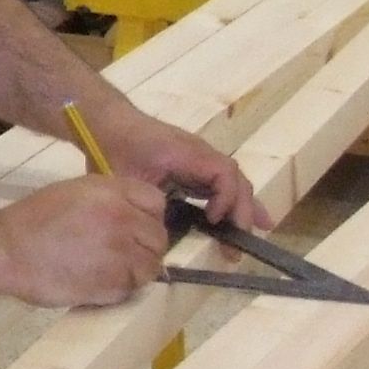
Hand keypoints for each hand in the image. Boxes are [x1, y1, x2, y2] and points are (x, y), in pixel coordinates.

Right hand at [0, 172, 171, 306]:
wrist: (6, 249)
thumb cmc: (34, 219)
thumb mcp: (76, 192)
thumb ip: (111, 200)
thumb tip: (135, 216)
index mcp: (113, 192)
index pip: (156, 203)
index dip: (148, 217)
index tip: (136, 227)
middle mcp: (123, 219)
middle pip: (158, 237)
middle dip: (144, 246)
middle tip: (123, 254)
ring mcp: (120, 253)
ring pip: (151, 266)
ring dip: (136, 270)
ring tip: (111, 271)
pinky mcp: (112, 284)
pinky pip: (132, 288)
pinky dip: (120, 289)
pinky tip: (98, 282)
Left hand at [82, 101, 272, 231]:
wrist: (108, 124)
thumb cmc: (114, 149)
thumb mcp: (126, 178)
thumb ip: (145, 201)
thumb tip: (162, 233)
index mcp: (186, 153)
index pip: (223, 171)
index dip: (226, 197)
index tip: (213, 221)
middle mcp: (201, 154)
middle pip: (234, 179)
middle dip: (242, 211)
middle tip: (238, 245)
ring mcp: (200, 160)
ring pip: (232, 181)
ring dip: (244, 206)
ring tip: (260, 230)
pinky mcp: (194, 167)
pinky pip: (220, 183)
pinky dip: (233, 200)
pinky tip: (240, 220)